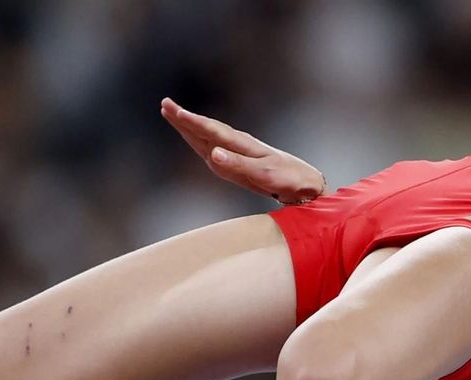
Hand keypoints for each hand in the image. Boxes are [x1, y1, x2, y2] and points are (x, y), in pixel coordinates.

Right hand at [160, 97, 326, 204]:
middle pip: (207, 129)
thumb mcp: (265, 174)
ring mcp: (239, 153)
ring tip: (171, 113)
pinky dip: (200, 140)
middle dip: (185, 119)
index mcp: (243, 146)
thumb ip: (239, 164)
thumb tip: (212, 154)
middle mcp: (239, 145)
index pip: (212, 131)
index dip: (192, 122)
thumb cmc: (289, 179)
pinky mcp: (240, 162)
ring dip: (190, 127)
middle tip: (164, 104)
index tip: (173, 111)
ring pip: (208, 137)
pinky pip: (214, 148)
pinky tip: (194, 137)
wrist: (306, 185)